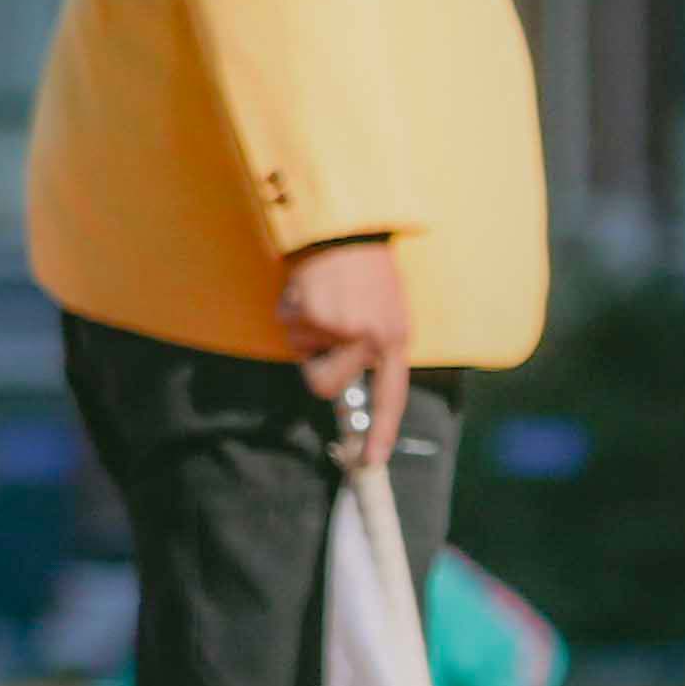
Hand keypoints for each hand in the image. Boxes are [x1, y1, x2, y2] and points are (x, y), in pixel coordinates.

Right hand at [281, 235, 416, 480]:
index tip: (370, 461)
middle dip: (314, 365)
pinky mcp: (314, 315)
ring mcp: (342, 329)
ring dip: (303, 330)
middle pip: (326, 385)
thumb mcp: (384, 308)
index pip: (391, 396)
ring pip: (302, 353)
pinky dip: (290, 308)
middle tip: (324, 328)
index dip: (381, 431)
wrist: (348, 224)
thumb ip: (370, 344)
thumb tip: (344, 380)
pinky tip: (309, 285)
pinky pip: (288, 326)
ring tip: (323, 296)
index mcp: (395, 339)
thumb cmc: (365, 268)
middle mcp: (371, 339)